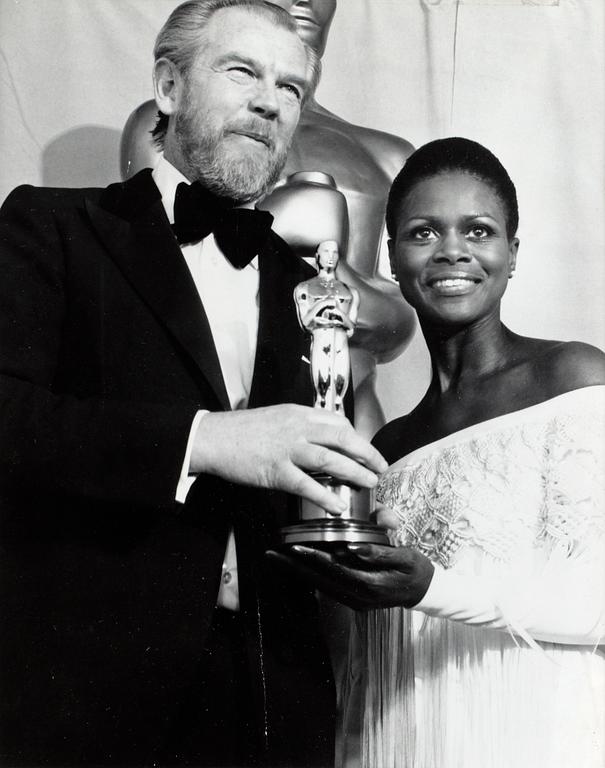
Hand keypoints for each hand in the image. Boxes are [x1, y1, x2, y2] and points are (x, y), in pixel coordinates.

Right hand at [190, 404, 386, 514]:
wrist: (213, 437)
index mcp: (298, 413)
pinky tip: (337, 505)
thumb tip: (319, 436)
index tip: (363, 448)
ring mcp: (288, 449)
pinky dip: (325, 495)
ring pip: (330, 460)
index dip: (355, 436)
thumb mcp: (275, 416)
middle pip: (342, 437)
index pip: (337, 421)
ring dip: (354, 472)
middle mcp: (297, 428)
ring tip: (369, 483)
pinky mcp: (276, 471)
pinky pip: (307, 485)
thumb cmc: (242, 430)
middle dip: (366, 452)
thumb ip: (298, 424)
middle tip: (380, 466)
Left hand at [267, 543, 433, 609]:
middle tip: (271, 553)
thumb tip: (353, 547)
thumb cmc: (415, 569)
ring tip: (276, 558)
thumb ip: (380, 552)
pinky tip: (297, 566)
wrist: (425, 592)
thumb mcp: (405, 556)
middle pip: (319, 580)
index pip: (334, 569)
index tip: (294, 546)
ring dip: (297, 571)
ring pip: (318, 585)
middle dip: (294, 566)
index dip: (313, 557)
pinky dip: (309, 575)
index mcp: (370, 585)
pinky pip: (325, 587)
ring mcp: (354, 601)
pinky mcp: (352, 599)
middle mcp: (358, 596)